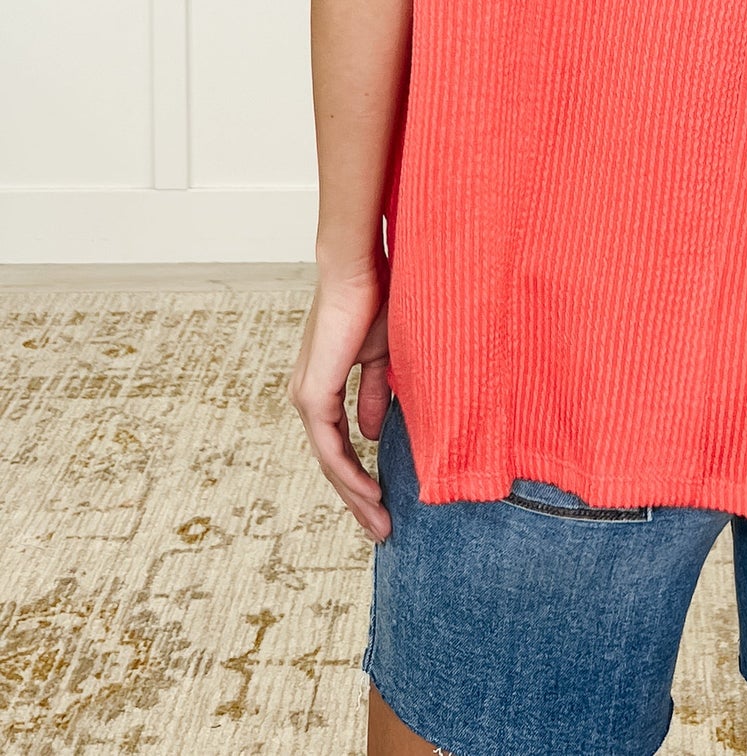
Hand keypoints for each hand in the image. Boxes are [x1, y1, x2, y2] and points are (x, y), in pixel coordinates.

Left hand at [286, 252, 392, 542]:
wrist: (360, 271)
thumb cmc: (375, 302)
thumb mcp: (382, 358)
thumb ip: (376, 396)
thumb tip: (374, 433)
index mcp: (323, 389)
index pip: (339, 445)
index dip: (360, 476)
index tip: (385, 502)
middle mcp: (308, 398)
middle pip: (332, 463)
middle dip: (357, 499)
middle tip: (381, 530)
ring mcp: (307, 398)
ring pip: (330, 462)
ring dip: (355, 496)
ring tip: (380, 523)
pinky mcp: (313, 395)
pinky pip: (331, 447)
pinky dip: (351, 474)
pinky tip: (372, 494)